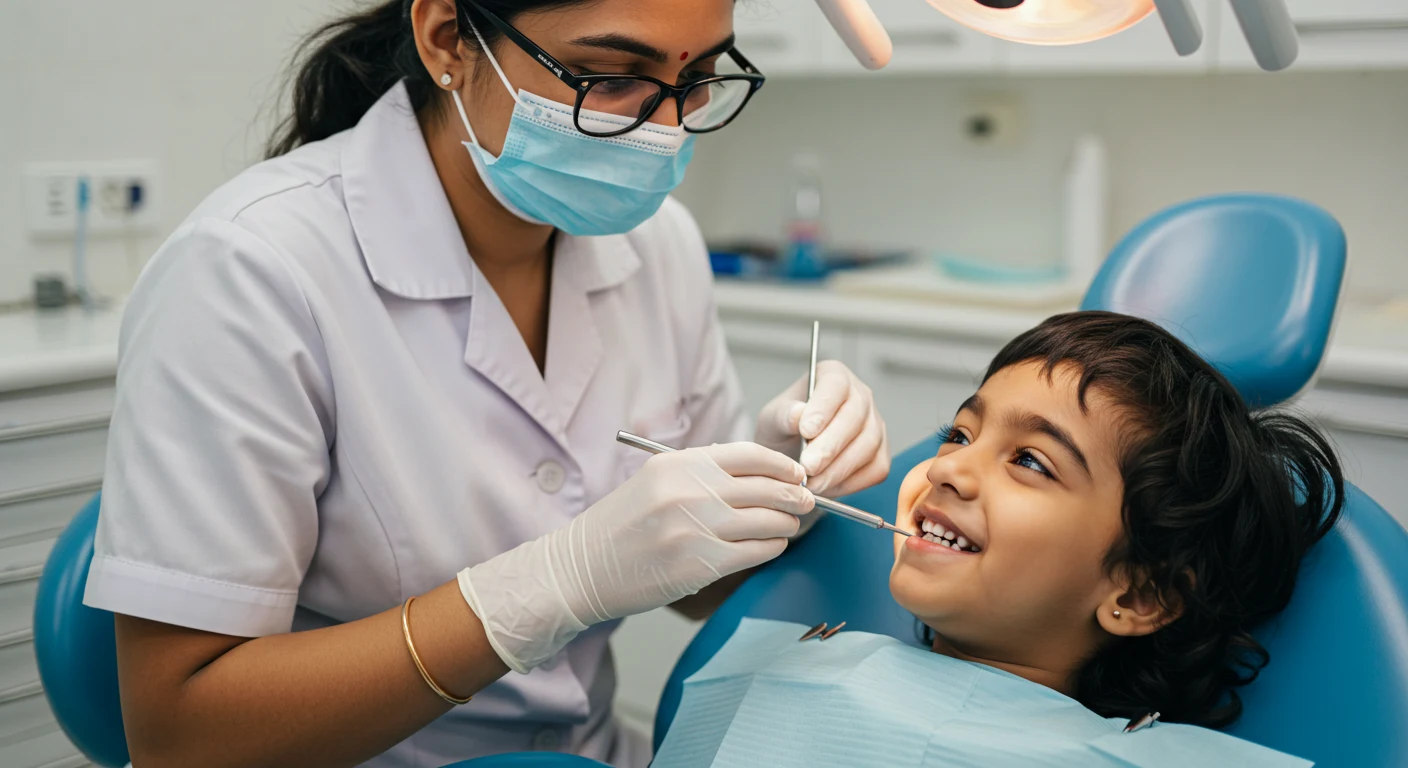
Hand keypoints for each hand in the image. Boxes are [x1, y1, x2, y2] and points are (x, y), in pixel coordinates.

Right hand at [458, 442, 813, 672]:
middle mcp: (689, 492)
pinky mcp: (700, 567)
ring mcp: (696, 531)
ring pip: (769, 522)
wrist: (582, 568)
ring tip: (788, 526)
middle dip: (796, 496)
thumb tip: (760, 472)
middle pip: (768, 488)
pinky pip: (756, 552)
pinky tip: (771, 546)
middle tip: (808, 501)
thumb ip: (703, 472)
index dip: (783, 465)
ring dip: (786, 525)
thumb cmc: (622, 525)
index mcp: (679, 465)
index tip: (798, 474)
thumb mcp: (656, 481)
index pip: (750, 454)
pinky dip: (771, 548)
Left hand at [754, 360, 889, 497]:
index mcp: (833, 376)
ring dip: (839, 469)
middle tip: (808, 467)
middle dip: (830, 446)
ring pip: (868, 445)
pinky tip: (827, 488)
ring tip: (812, 484)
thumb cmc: (784, 430)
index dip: (823, 408)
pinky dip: (851, 483)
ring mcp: (875, 425)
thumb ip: (784, 416)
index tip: (806, 431)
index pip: (835, 386)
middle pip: (855, 417)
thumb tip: (799, 415)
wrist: (792, 454)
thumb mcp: (772, 420)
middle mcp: (861, 396)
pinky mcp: (880, 454)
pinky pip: (875, 469)